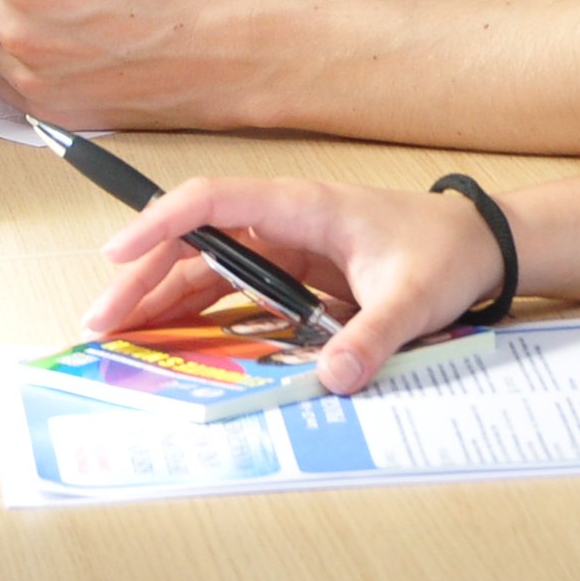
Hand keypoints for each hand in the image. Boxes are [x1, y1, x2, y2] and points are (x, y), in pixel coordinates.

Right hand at [88, 177, 504, 394]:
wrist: (478, 247)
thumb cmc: (444, 253)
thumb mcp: (412, 298)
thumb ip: (372, 337)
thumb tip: (333, 377)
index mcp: (302, 208)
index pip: (214, 202)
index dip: (160, 223)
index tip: (117, 254)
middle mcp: (283, 224)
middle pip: (196, 241)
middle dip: (145, 277)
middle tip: (102, 322)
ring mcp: (285, 249)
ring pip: (207, 267)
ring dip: (162, 298)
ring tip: (119, 336)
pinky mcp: (293, 275)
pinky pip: (232, 290)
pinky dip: (197, 312)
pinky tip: (169, 338)